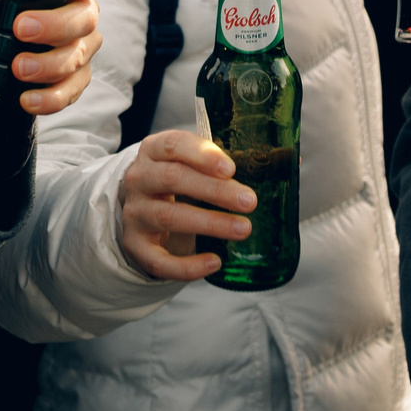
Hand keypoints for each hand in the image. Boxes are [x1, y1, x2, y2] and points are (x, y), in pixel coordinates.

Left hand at [0, 0, 115, 115]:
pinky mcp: (72, 79)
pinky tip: (27, 100)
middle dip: (56, 24)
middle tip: (20, 29)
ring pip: (78, 56)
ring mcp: (80, 47)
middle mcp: (81, 11)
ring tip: (18, 68)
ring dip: (49, 64)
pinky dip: (51, 98)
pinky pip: (71, 91)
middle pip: (86, 17)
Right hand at [118, 129, 254, 279]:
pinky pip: (158, 259)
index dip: (202, 155)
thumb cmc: (179, 181)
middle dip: (214, 190)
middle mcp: (139, 179)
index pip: (174, 145)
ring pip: (168, 217)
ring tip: (243, 229)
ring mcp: (135, 213)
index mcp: (154, 151)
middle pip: (173, 178)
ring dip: (209, 223)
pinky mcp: (135, 245)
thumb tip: (276, 166)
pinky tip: (214, 262)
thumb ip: (219, 163)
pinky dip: (187, 265)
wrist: (144, 208)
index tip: (230, 169)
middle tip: (249, 201)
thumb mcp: (191, 163)